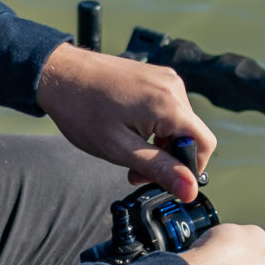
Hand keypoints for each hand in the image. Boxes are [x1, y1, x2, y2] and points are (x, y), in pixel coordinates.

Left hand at [35, 44, 218, 199]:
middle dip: (169, 158)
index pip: (205, 144)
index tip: (164, 181)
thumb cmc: (82, 109)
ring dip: (161, 143)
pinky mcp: (156, 77)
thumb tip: (190, 190)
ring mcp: (165, 79)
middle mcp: (173, 87)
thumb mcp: (120, 149)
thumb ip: (159, 169)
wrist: (59, 74)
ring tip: (129, 150)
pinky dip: (156, 126)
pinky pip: (169, 108)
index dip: (190, 169)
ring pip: (180, 123)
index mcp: (168, 104)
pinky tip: (131, 131)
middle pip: (191, 134)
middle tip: (136, 171)